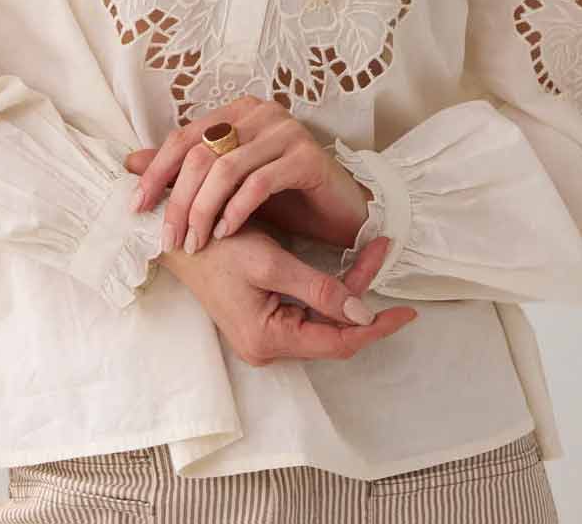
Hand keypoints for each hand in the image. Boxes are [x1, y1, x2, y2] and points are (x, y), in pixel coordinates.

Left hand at [125, 94, 376, 255]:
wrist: (341, 212)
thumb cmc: (283, 197)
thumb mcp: (228, 184)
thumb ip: (185, 170)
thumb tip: (130, 163)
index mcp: (237, 112)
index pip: (184, 137)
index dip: (156, 172)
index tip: (137, 207)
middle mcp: (260, 113)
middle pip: (201, 154)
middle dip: (178, 200)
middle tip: (168, 237)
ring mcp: (286, 131)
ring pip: (225, 169)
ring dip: (203, 211)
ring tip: (195, 242)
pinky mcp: (307, 157)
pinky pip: (259, 183)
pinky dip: (236, 210)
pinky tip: (226, 233)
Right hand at [157, 215, 416, 365]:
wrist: (174, 236)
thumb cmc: (215, 246)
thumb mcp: (270, 262)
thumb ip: (318, 289)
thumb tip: (364, 313)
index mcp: (268, 339)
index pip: (337, 342)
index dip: (374, 327)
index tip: (407, 311)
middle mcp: (268, 345)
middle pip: (332, 330)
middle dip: (363, 294)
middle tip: (383, 251)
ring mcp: (265, 333)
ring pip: (322, 318)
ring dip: (348, 287)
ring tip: (371, 248)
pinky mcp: (263, 317)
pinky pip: (307, 310)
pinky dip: (328, 289)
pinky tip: (345, 265)